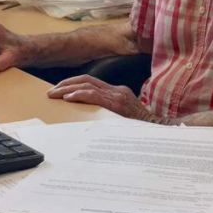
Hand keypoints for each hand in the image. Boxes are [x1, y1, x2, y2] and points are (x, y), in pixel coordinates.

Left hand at [47, 75, 166, 122]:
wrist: (161, 133)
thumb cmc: (142, 131)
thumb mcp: (125, 120)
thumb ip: (111, 115)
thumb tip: (91, 121)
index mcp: (119, 93)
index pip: (92, 83)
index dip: (74, 84)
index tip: (60, 91)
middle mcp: (118, 91)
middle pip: (87, 80)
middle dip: (66, 84)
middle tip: (51, 92)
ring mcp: (118, 96)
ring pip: (88, 85)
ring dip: (68, 89)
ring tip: (54, 94)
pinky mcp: (118, 104)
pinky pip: (95, 95)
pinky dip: (79, 95)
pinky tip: (68, 98)